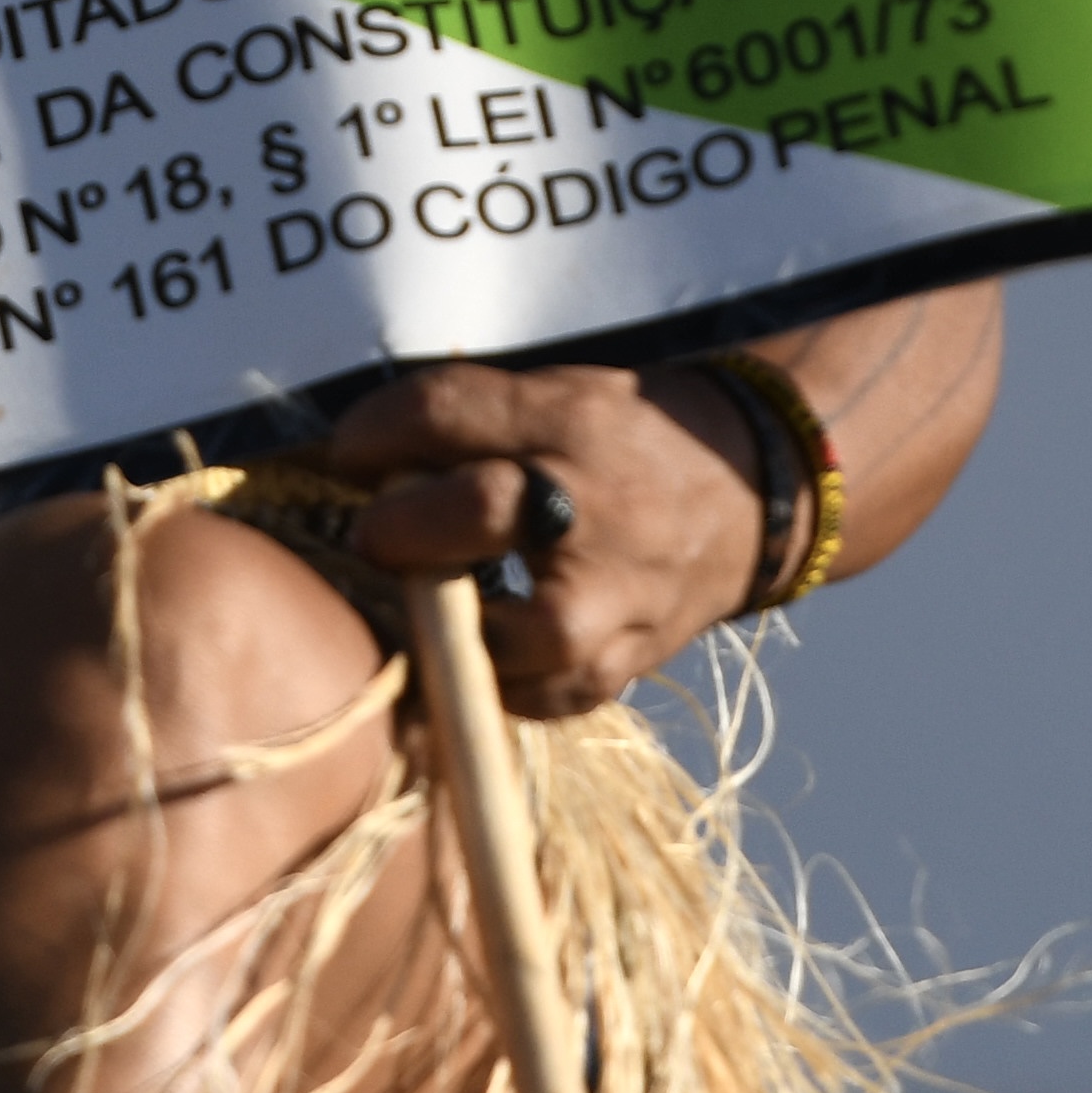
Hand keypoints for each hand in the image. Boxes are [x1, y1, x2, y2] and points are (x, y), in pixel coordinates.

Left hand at [273, 357, 771, 721]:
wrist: (745, 502)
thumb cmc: (621, 445)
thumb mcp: (552, 397)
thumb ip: (453, 419)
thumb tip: (346, 456)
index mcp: (571, 425)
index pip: (444, 415)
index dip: (373, 434)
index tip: (349, 453)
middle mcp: (594, 513)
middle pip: (473, 512)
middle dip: (398, 525)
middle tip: (378, 534)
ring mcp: (607, 607)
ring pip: (494, 632)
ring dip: (438, 620)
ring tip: (427, 601)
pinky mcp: (606, 675)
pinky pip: (517, 695)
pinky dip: (482, 675)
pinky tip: (477, 643)